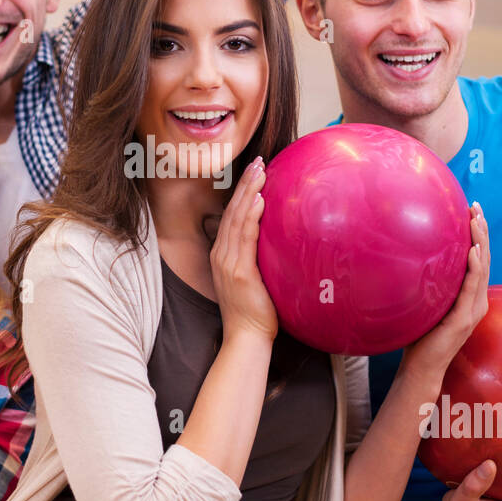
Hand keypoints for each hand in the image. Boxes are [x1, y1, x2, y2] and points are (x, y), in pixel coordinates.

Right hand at [210, 157, 277, 342]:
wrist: (246, 338)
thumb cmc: (256, 312)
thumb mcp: (255, 279)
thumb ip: (259, 258)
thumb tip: (279, 240)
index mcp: (223, 255)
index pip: (232, 216)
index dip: (242, 192)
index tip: (254, 172)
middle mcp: (222, 255)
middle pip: (232, 211)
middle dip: (245, 184)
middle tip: (258, 162)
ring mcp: (228, 262)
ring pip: (237, 219)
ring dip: (249, 193)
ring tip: (260, 172)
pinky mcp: (239, 272)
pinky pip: (244, 238)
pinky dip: (251, 216)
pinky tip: (260, 200)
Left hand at [401, 202, 489, 382]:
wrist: (422, 367)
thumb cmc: (420, 336)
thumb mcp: (426, 304)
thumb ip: (428, 285)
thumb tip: (408, 258)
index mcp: (470, 297)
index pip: (479, 260)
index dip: (479, 235)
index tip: (473, 211)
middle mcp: (477, 301)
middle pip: (485, 259)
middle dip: (482, 231)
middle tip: (476, 206)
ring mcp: (473, 310)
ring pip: (482, 269)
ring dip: (481, 242)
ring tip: (477, 220)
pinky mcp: (464, 319)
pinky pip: (471, 289)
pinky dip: (474, 268)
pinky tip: (473, 251)